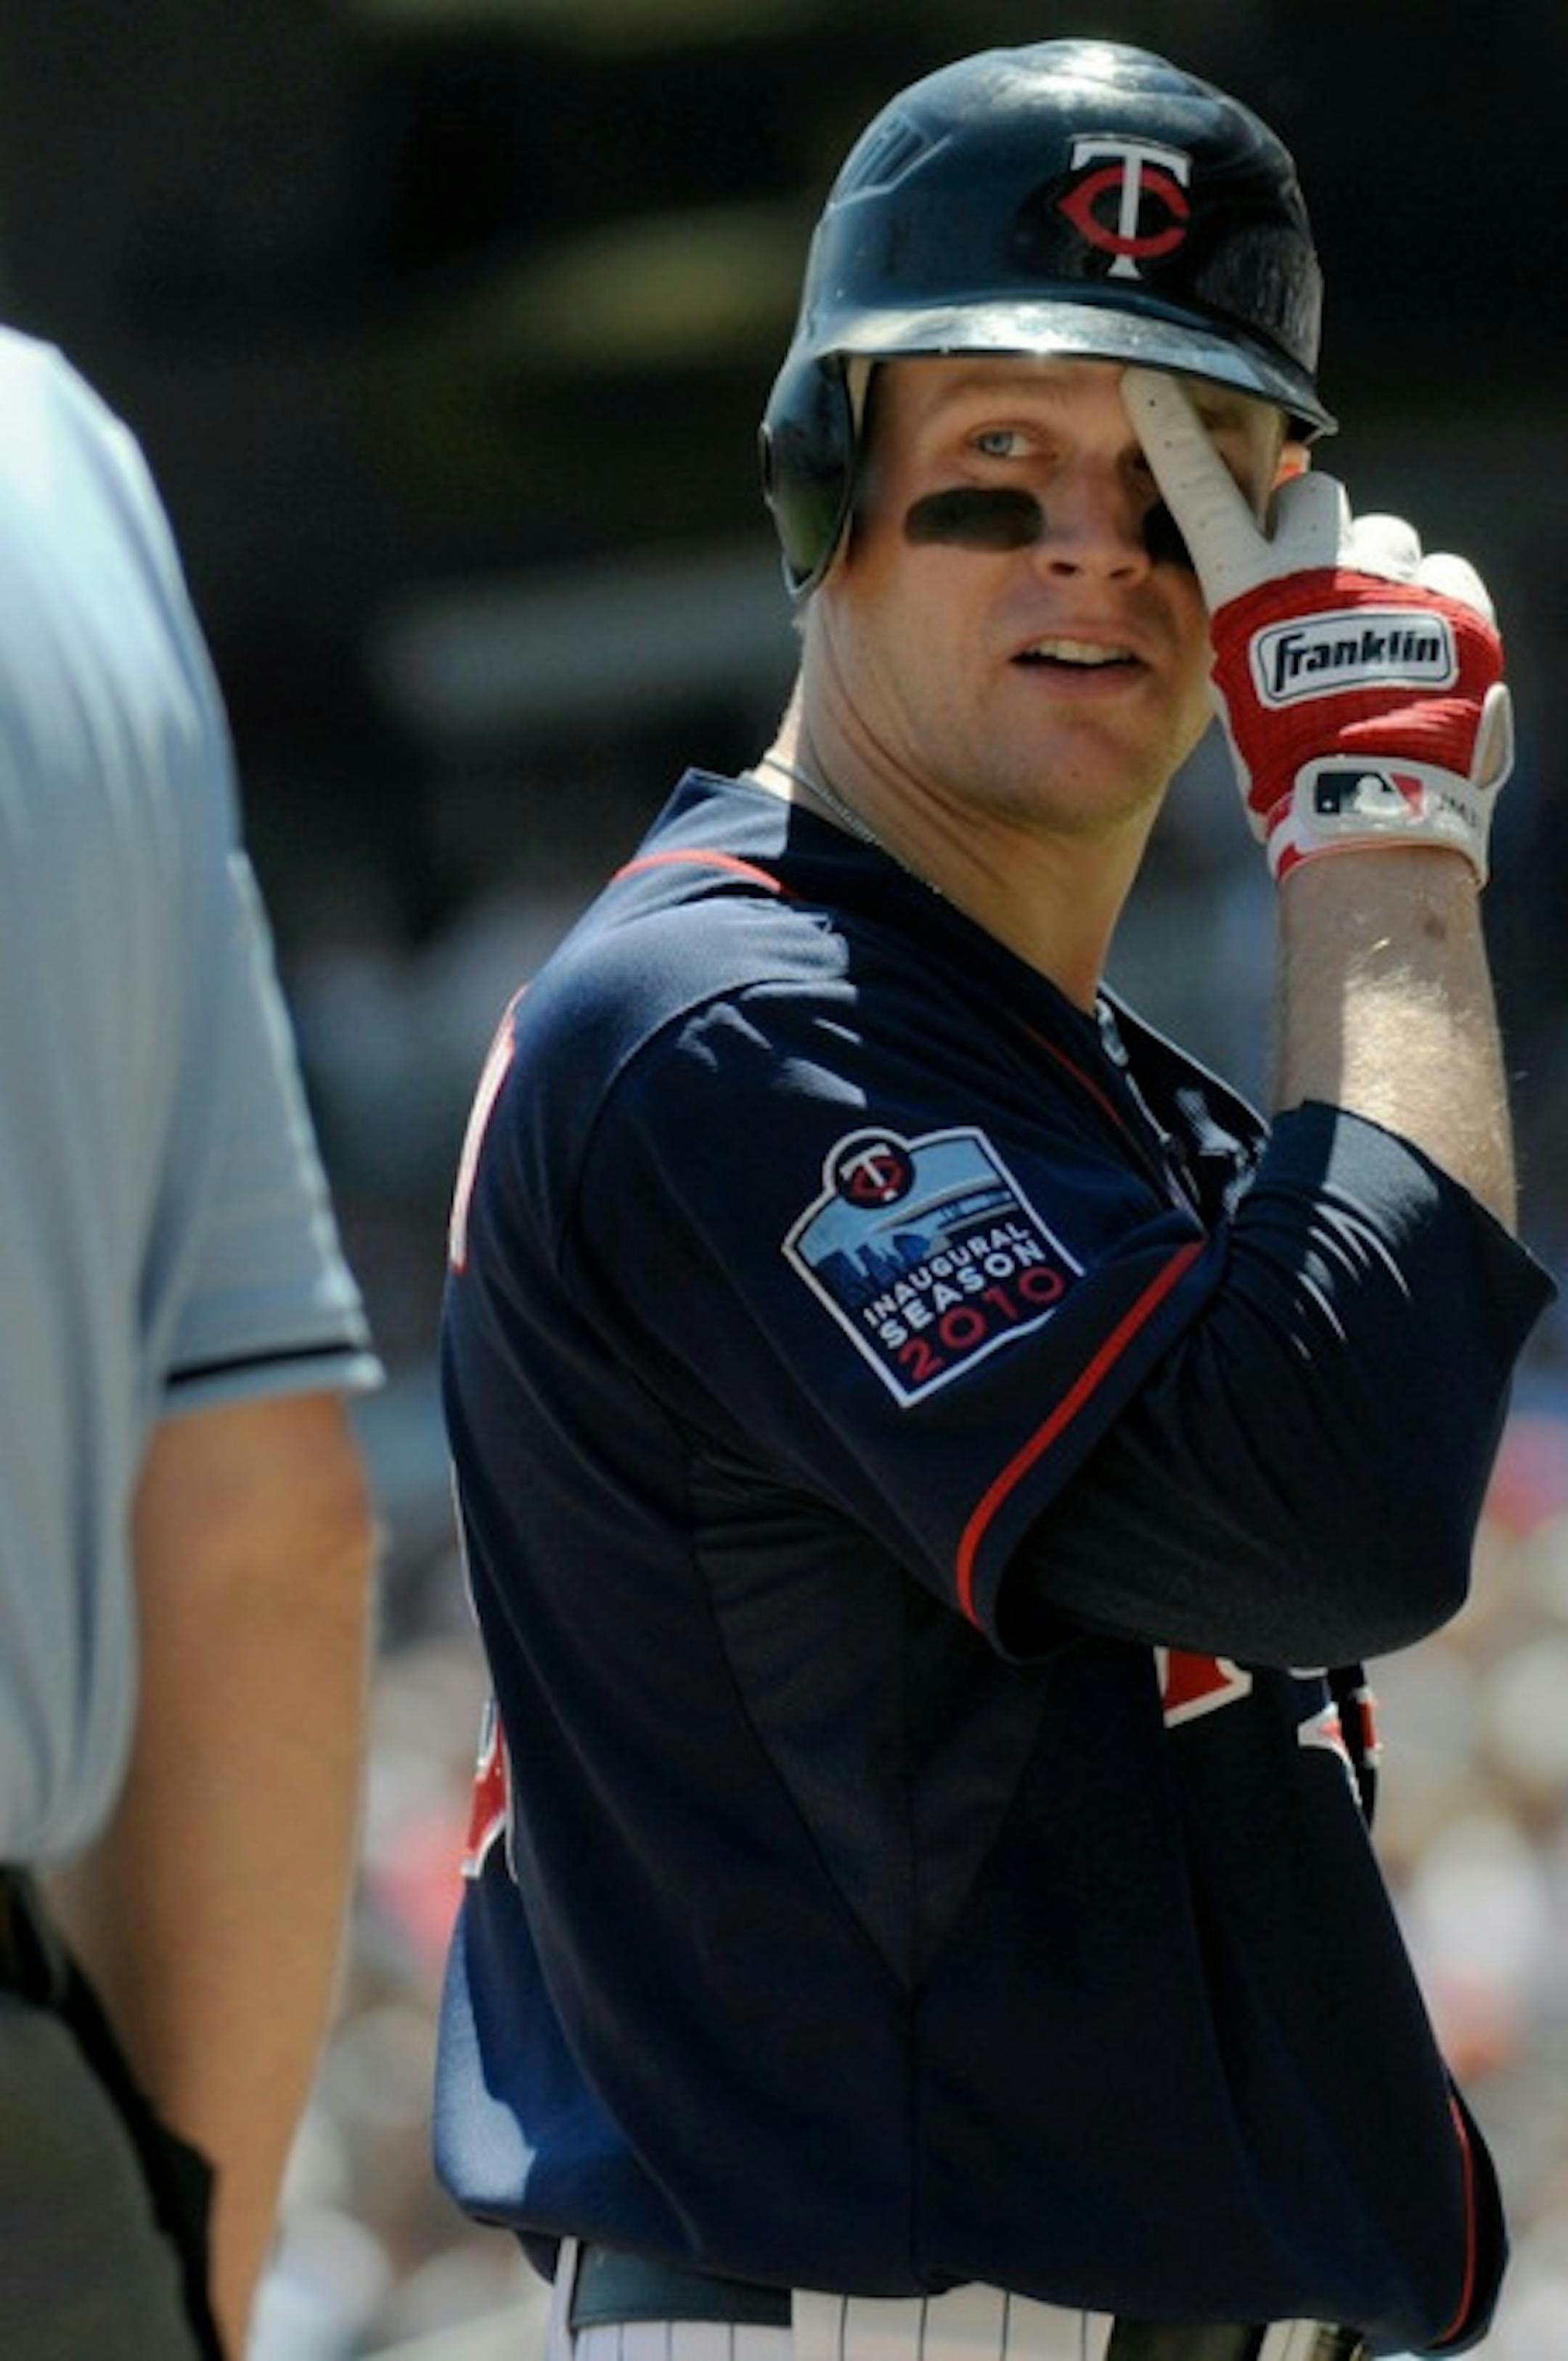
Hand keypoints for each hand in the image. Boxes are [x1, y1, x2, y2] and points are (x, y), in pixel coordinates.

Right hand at [1124, 368, 1512, 882]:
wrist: (1372, 812)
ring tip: (1379, 642)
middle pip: (1314, 494)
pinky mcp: (1456, 603)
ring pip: (1388, 538)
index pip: (1201, 495)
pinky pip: (1447, 577)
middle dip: (1315, 528)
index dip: (1175, 434)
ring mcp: (1391, 579)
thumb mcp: (1241, 699)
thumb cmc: (1288, 770)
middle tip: (1320, 582)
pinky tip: (1426, 657)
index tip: (1154, 380)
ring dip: (1380, 574)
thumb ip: (1256, 635)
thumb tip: (1279, 616)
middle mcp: (1319, 567)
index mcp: (1250, 593)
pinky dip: (1437, 607)